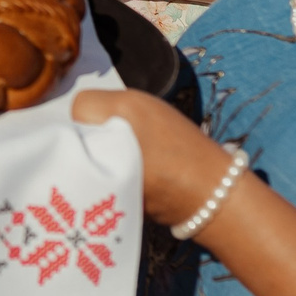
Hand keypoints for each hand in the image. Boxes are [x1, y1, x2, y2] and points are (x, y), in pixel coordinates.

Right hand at [70, 88, 242, 230]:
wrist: (219, 196)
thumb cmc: (166, 190)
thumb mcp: (117, 179)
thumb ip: (92, 160)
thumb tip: (78, 157)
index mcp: (124, 106)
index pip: (80, 106)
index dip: (77, 132)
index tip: (85, 158)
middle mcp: (139, 100)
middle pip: (96, 109)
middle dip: (93, 134)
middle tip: (98, 163)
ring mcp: (156, 108)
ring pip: (115, 117)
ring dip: (112, 137)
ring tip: (119, 166)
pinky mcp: (169, 121)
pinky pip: (135, 122)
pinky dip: (132, 139)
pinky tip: (140, 162)